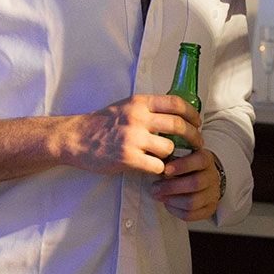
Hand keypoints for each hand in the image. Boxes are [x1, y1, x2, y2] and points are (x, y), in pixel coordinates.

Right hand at [63, 95, 201, 176]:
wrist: (76, 138)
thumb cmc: (101, 124)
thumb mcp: (125, 106)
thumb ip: (147, 109)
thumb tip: (175, 114)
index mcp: (139, 103)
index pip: (175, 103)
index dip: (192, 113)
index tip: (197, 122)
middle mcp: (137, 118)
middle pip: (178, 125)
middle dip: (193, 137)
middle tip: (197, 144)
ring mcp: (133, 138)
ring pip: (169, 148)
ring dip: (171, 156)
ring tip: (166, 158)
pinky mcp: (128, 158)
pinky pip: (157, 166)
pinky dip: (159, 169)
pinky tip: (153, 169)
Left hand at [152, 149, 222, 221]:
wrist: (203, 177)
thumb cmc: (187, 165)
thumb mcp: (182, 154)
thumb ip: (171, 155)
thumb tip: (154, 156)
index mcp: (206, 159)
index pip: (199, 161)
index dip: (182, 165)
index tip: (165, 169)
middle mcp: (212, 177)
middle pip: (195, 184)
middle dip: (171, 187)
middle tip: (154, 187)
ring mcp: (213, 194)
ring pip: (192, 202)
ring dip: (171, 200)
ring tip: (158, 195)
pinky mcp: (209, 209)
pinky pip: (191, 215)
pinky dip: (175, 211)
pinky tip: (167, 204)